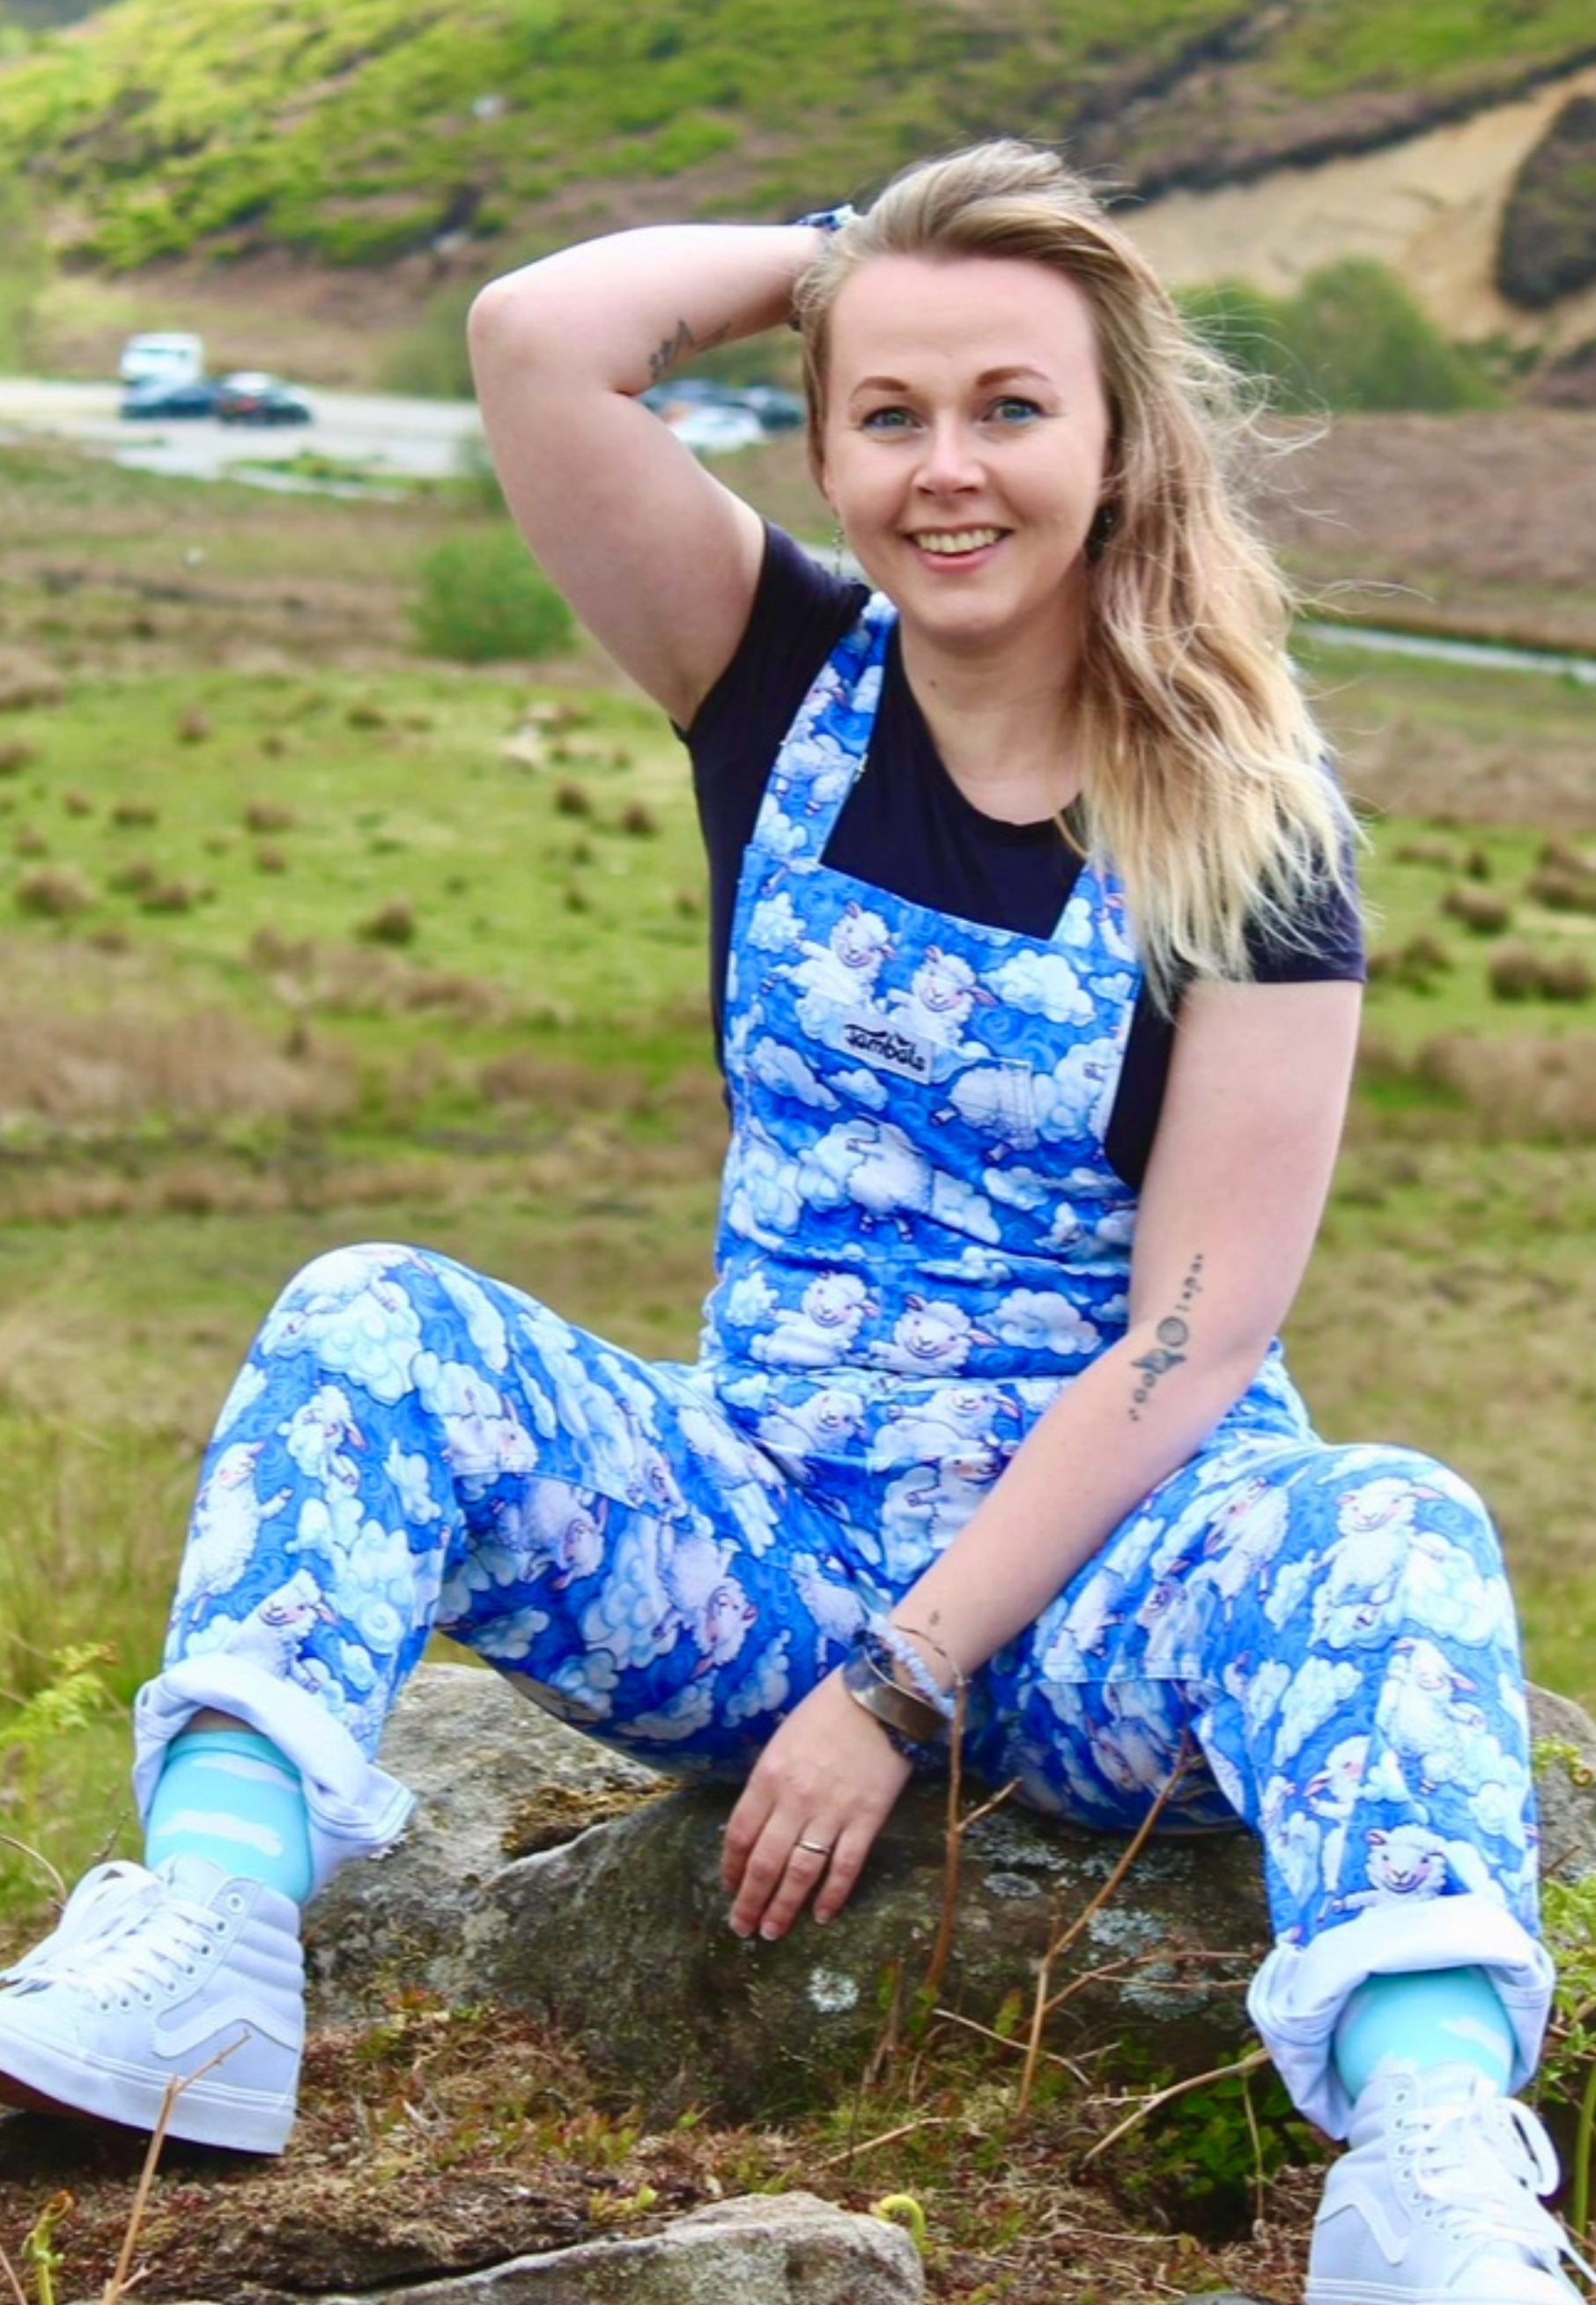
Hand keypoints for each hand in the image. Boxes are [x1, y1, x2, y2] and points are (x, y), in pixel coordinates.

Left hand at [721, 1666, 912, 1942]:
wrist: (880, 1695)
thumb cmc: (827, 1712)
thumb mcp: (783, 1740)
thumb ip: (768, 1782)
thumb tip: (756, 1824)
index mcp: (768, 1776)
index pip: (739, 1834)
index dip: (731, 1868)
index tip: (729, 1889)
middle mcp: (794, 1799)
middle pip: (764, 1862)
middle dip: (750, 1900)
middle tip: (742, 1928)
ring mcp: (831, 1812)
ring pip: (800, 1872)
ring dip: (783, 1907)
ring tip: (772, 1931)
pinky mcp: (867, 1819)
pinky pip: (845, 1867)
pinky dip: (832, 1896)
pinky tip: (821, 1916)